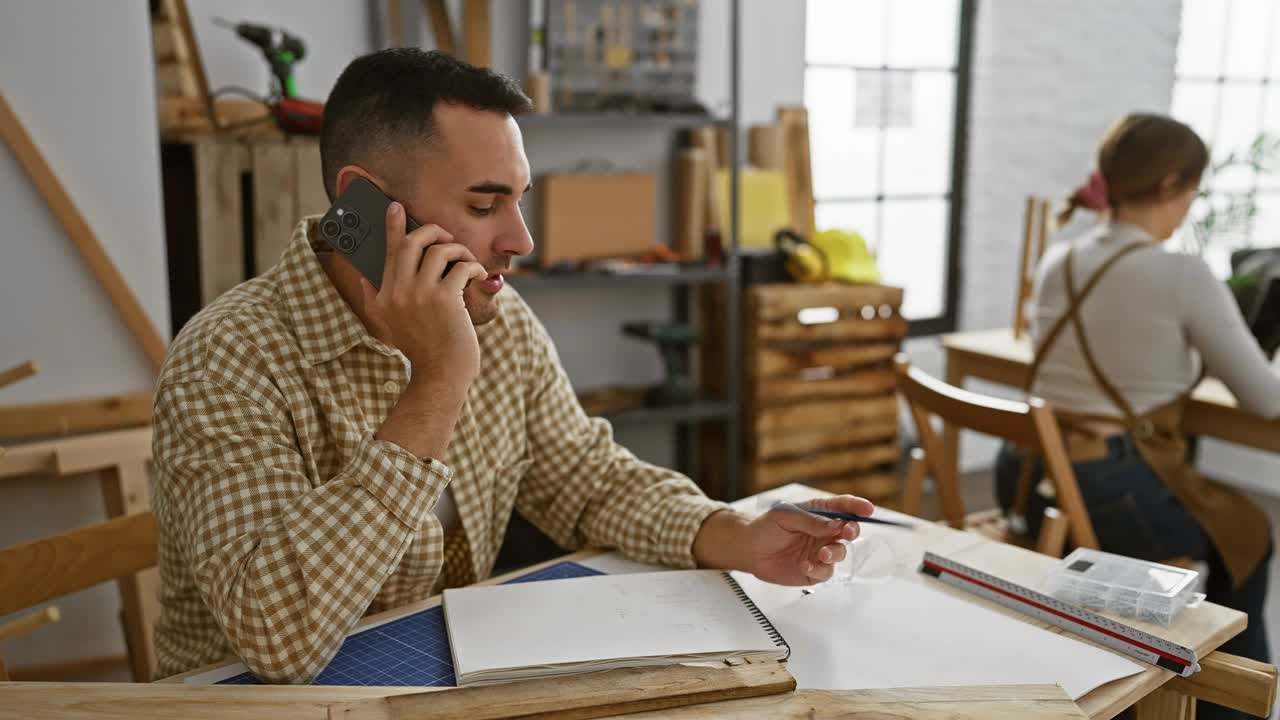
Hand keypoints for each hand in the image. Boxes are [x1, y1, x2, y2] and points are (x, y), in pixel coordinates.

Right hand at [361, 201, 488, 388]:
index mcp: (384, 296)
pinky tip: (478, 275)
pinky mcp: (445, 299)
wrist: (441, 374)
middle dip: (432, 232)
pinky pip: (461, 266)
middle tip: (446, 237)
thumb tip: (366, 278)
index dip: (392, 226)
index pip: (387, 252)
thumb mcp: (390, 325)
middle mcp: (398, 292)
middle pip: (412, 243)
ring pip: (439, 251)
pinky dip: (473, 266)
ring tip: (466, 260)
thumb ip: (375, 299)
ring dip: (458, 250)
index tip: (396, 207)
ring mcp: (421, 295)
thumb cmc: (423, 348)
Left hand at [742, 495, 874, 585]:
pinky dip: (819, 569)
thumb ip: (810, 520)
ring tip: (820, 553)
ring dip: (834, 552)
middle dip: (852, 530)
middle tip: (847, 531)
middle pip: (848, 530)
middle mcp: (823, 532)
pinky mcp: (814, 569)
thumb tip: (834, 525)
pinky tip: (805, 564)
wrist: (749, 550)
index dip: (857, 506)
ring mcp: (820, 551)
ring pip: (840, 552)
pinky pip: (826, 571)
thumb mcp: (785, 516)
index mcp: (818, 513)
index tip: (867, 509)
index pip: (843, 506)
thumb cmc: (765, 527)